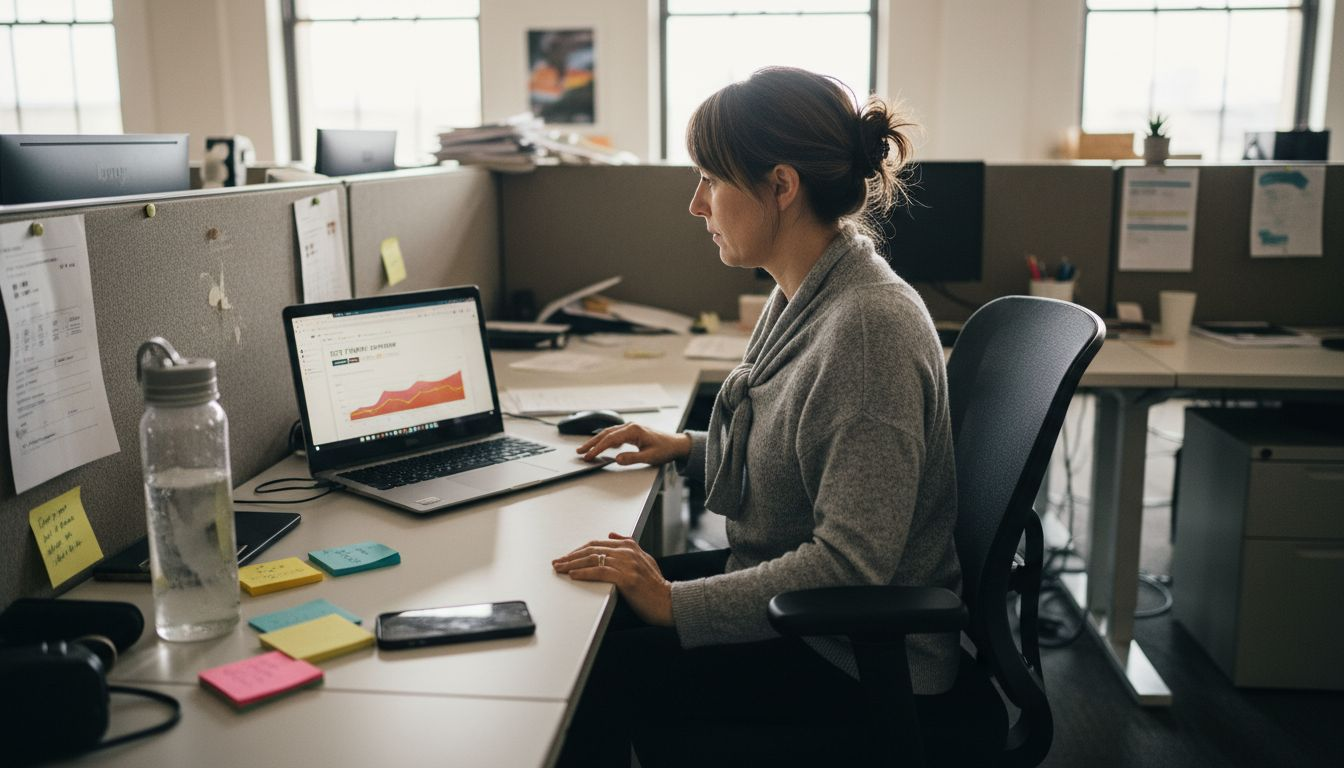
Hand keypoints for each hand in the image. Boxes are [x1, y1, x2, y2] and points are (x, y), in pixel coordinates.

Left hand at [552, 533, 672, 626]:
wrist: (669, 602)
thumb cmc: (655, 586)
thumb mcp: (645, 559)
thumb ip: (629, 545)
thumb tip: (612, 534)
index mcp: (630, 547)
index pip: (597, 544)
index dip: (579, 550)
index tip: (566, 557)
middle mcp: (627, 552)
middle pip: (592, 550)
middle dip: (571, 556)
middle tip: (557, 562)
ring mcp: (627, 565)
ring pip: (593, 560)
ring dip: (573, 564)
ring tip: (560, 568)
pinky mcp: (626, 579)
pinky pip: (599, 572)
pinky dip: (584, 573)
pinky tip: (573, 575)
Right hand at [576, 423, 690, 465]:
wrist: (676, 444)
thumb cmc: (665, 449)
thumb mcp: (649, 457)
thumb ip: (632, 458)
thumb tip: (617, 459)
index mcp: (633, 430)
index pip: (610, 440)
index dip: (597, 448)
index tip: (589, 456)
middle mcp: (630, 426)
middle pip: (606, 434)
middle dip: (592, 443)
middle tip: (580, 451)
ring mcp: (630, 428)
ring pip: (609, 433)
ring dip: (597, 441)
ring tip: (586, 449)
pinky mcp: (632, 432)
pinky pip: (614, 434)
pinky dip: (605, 440)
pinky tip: (602, 446)